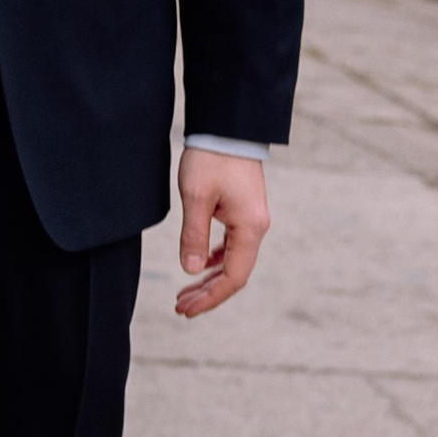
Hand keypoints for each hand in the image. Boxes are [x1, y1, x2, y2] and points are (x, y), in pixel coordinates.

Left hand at [175, 148, 268, 318]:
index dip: (210, 298)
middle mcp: (256, 228)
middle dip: (208, 293)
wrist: (228, 127)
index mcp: (250, 228)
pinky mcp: (243, 211)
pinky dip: (214, 259)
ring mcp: (251, 220)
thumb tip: (190, 271)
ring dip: (209, 278)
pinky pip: (231, 245)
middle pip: (234, 273)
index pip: (233, 277)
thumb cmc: (212, 159)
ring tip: (185, 293)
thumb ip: (193, 235)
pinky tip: (198, 266)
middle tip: (181, 307)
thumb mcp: (196, 198)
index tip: (186, 309)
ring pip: (232, 260)